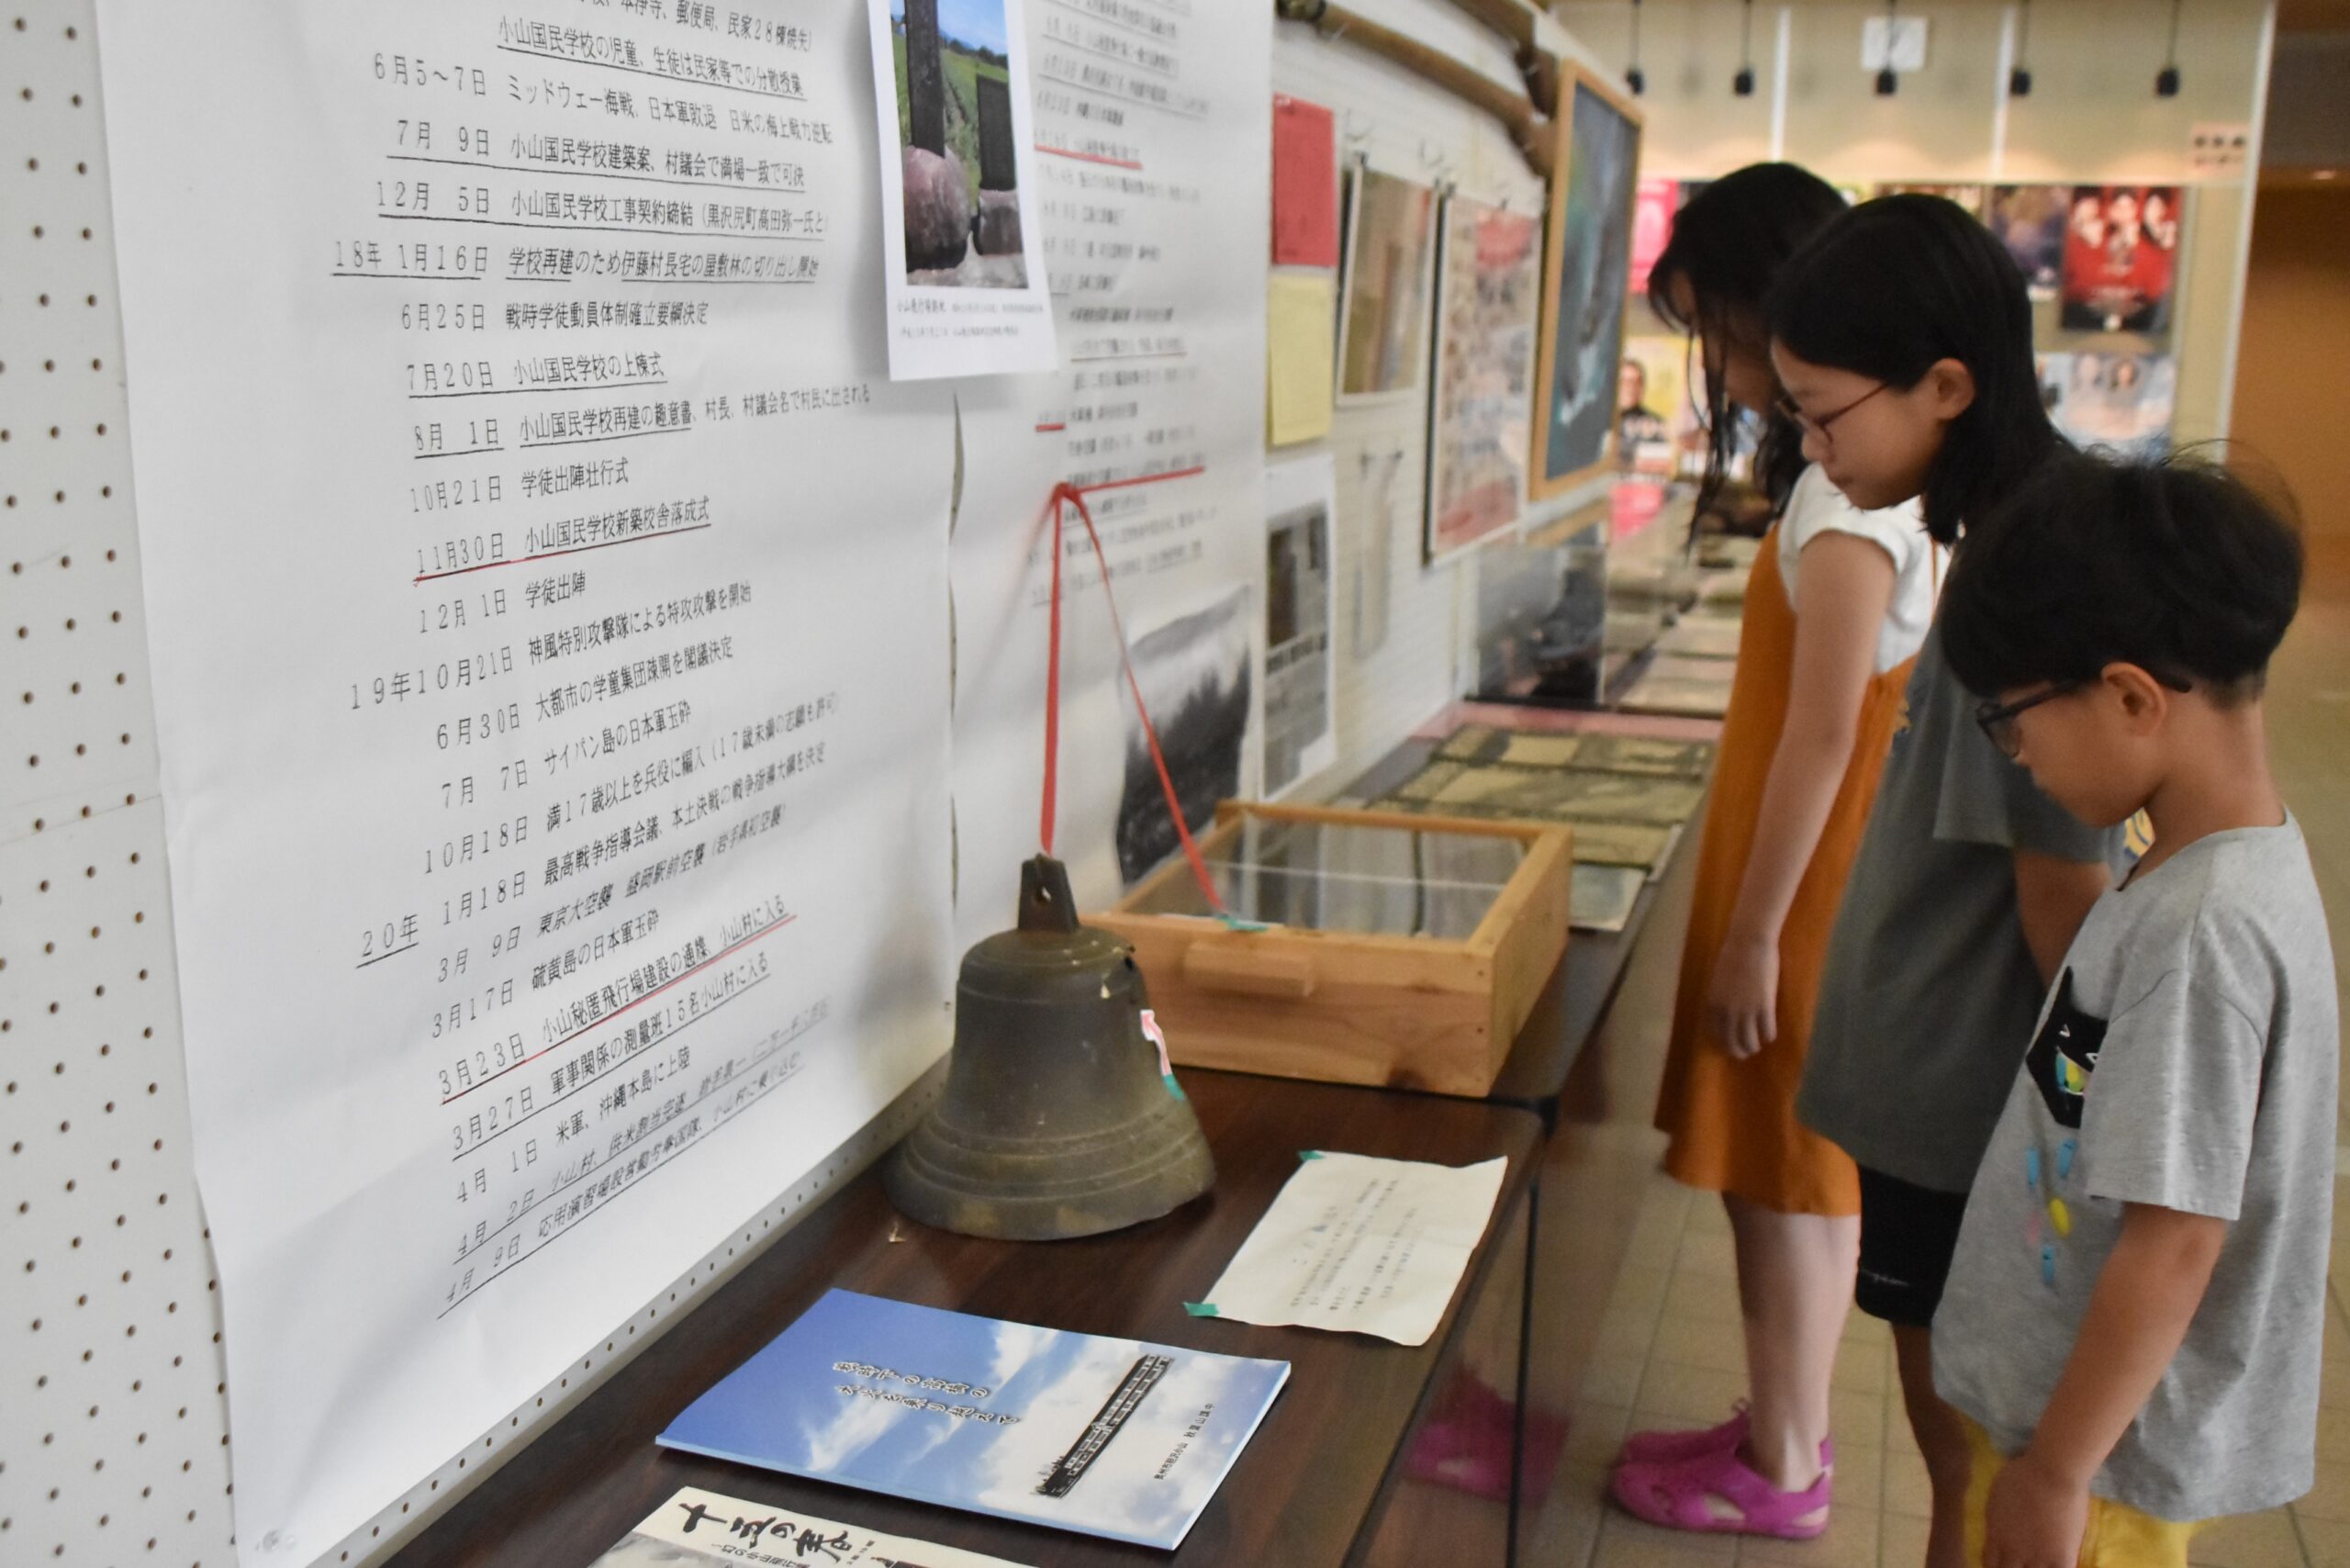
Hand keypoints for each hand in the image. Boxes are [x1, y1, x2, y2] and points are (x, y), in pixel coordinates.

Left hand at [1705, 930, 1777, 1059]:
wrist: (1749, 942)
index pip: (1714, 1031)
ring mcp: (1746, 1011)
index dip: (1722, 1041)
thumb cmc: (1733, 954)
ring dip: (1753, 1046)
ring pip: (1750, 1040)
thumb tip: (1725, 1009)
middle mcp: (1727, 1011)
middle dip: (1738, 1051)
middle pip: (1731, 1041)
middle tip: (1744, 1053)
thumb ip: (1720, 996)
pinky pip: (1767, 1030)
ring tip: (1757, 1046)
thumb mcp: (1718, 979)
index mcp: (1713, 1003)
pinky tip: (1770, 1035)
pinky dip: (1769, 1035)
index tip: (1727, 1044)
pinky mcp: (1765, 1006)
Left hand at [1984, 1452, 2090, 1567]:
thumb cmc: (2021, 1475)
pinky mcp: (2062, 1558)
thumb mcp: (1996, 1497)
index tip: (2001, 1564)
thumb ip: (1996, 1519)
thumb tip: (1998, 1529)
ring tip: (2039, 1565)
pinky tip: (2060, 1566)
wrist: (2051, 1473)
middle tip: (2021, 1563)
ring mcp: (2038, 1558)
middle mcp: (2014, 1552)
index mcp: (1996, 1537)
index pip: (1989, 1565)